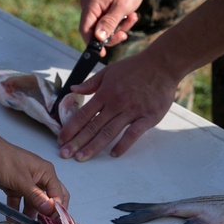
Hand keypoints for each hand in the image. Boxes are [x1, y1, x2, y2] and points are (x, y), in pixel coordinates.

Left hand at [0, 141, 68, 217]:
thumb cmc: (3, 159)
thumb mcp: (21, 180)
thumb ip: (36, 196)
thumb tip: (51, 210)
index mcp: (46, 172)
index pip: (59, 194)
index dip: (58, 210)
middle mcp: (39, 178)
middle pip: (49, 199)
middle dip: (48, 214)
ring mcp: (26, 183)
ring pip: (33, 203)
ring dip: (31, 215)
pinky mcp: (15, 188)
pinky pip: (19, 202)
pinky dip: (17, 211)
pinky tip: (13, 220)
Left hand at [57, 52, 175, 159]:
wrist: (162, 65)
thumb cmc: (135, 67)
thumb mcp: (109, 71)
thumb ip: (90, 83)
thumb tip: (73, 89)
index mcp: (105, 93)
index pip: (83, 114)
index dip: (70, 128)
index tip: (61, 140)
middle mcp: (116, 104)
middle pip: (93, 127)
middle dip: (77, 142)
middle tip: (65, 154)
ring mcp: (132, 111)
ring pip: (109, 132)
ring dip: (94, 146)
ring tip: (82, 157)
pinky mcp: (148, 117)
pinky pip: (133, 134)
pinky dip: (123, 144)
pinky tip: (114, 154)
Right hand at [78, 0, 141, 51]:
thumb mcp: (122, 8)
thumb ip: (109, 23)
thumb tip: (98, 38)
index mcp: (90, 3)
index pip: (85, 29)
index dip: (92, 43)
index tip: (101, 54)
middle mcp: (88, 4)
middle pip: (94, 30)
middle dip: (111, 34)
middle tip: (125, 34)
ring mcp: (94, 6)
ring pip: (102, 27)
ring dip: (118, 28)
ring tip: (132, 18)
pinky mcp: (100, 8)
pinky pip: (106, 22)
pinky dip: (118, 23)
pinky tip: (130, 16)